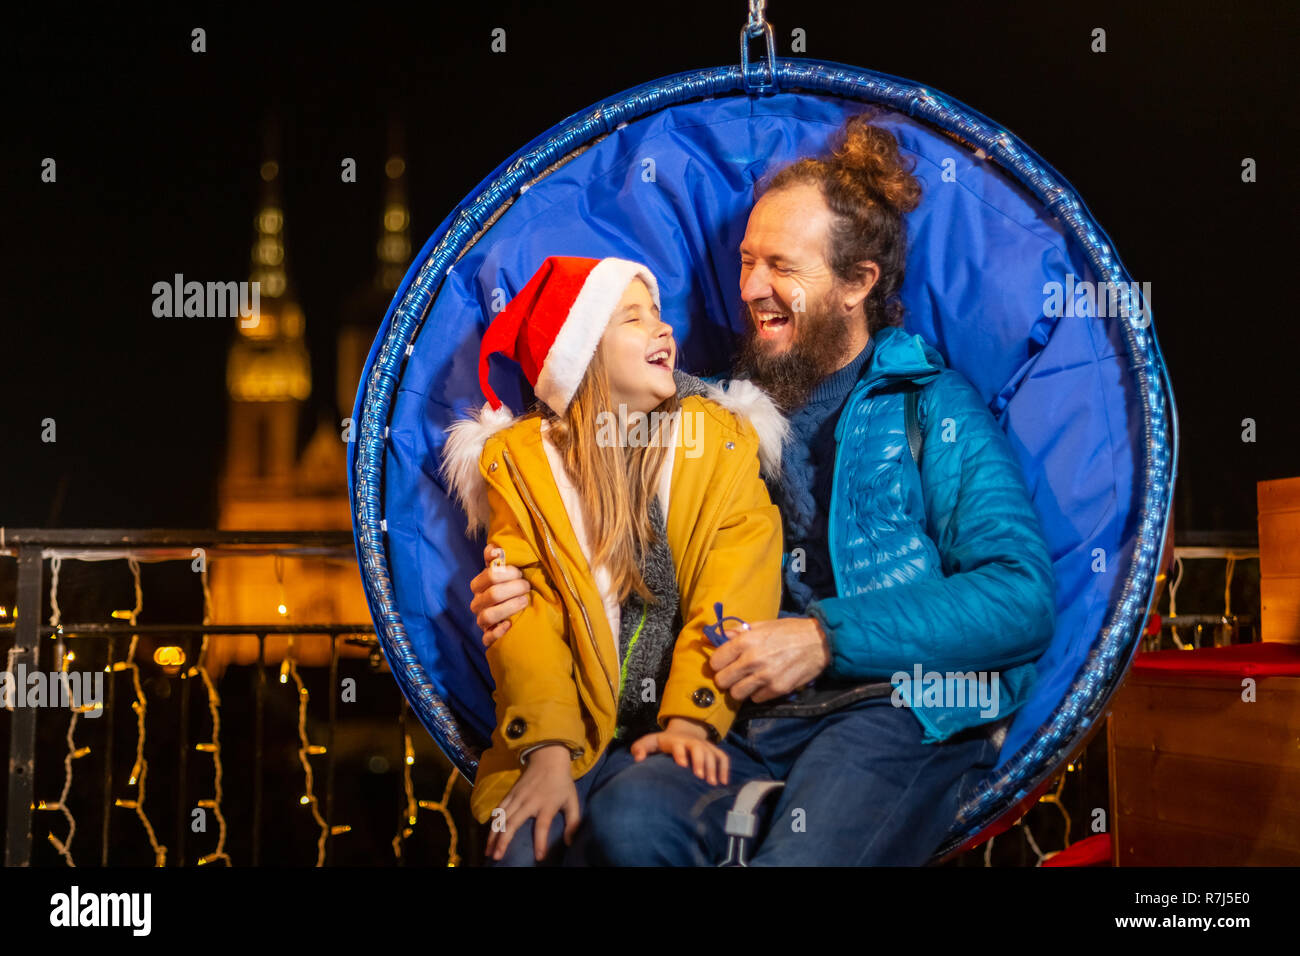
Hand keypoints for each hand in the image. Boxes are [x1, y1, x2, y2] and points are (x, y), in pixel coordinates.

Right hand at [470, 544, 531, 647]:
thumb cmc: (511, 587)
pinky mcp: (487, 637)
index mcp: (479, 585)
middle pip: (492, 595)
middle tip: (527, 587)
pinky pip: (487, 638)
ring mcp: (481, 621)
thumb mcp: (506, 571)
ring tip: (525, 601)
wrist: (518, 612)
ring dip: (509, 608)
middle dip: (514, 589)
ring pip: (488, 616)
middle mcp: (477, 603)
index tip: (521, 573)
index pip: (489, 575)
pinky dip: (498, 632)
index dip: (508, 573)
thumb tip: (495, 549)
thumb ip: (498, 558)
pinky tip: (510, 625)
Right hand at [485, 744, 578, 861]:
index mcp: (546, 805)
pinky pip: (498, 809)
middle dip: (503, 841)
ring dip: (493, 835)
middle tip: (497, 857)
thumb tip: (570, 842)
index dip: (541, 842)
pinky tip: (489, 834)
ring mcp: (517, 797)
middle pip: (512, 823)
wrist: (548, 758)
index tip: (539, 857)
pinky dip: (492, 822)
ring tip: (488, 851)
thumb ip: (573, 822)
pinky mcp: (510, 793)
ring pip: (501, 818)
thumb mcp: (572, 801)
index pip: (542, 826)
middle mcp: (529, 802)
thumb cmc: (562, 782)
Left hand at [629, 718, 729, 785]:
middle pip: (698, 749)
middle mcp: (692, 742)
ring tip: (712, 784)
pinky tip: (723, 783)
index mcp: (675, 741)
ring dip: (713, 767)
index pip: (678, 745)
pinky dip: (725, 768)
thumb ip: (640, 748)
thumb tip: (638, 759)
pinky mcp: (713, 750)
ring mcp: (704, 746)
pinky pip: (723, 757)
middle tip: (700, 777)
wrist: (683, 731)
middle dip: (700, 762)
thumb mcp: (650, 742)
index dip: (680, 753)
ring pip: (712, 754)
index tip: (682, 765)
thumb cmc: (663, 742)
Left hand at [709, 616, 829, 702]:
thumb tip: (711, 637)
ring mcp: (765, 676)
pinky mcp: (777, 689)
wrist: (819, 642)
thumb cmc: (789, 631)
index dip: (718, 663)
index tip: (724, 663)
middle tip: (734, 674)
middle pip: (722, 681)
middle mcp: (753, 659)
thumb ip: (736, 633)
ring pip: (736, 694)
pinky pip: (756, 699)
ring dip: (740, 688)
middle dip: (725, 678)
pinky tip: (765, 683)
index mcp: (746, 640)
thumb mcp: (762, 625)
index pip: (715, 661)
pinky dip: (758, 693)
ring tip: (748, 680)